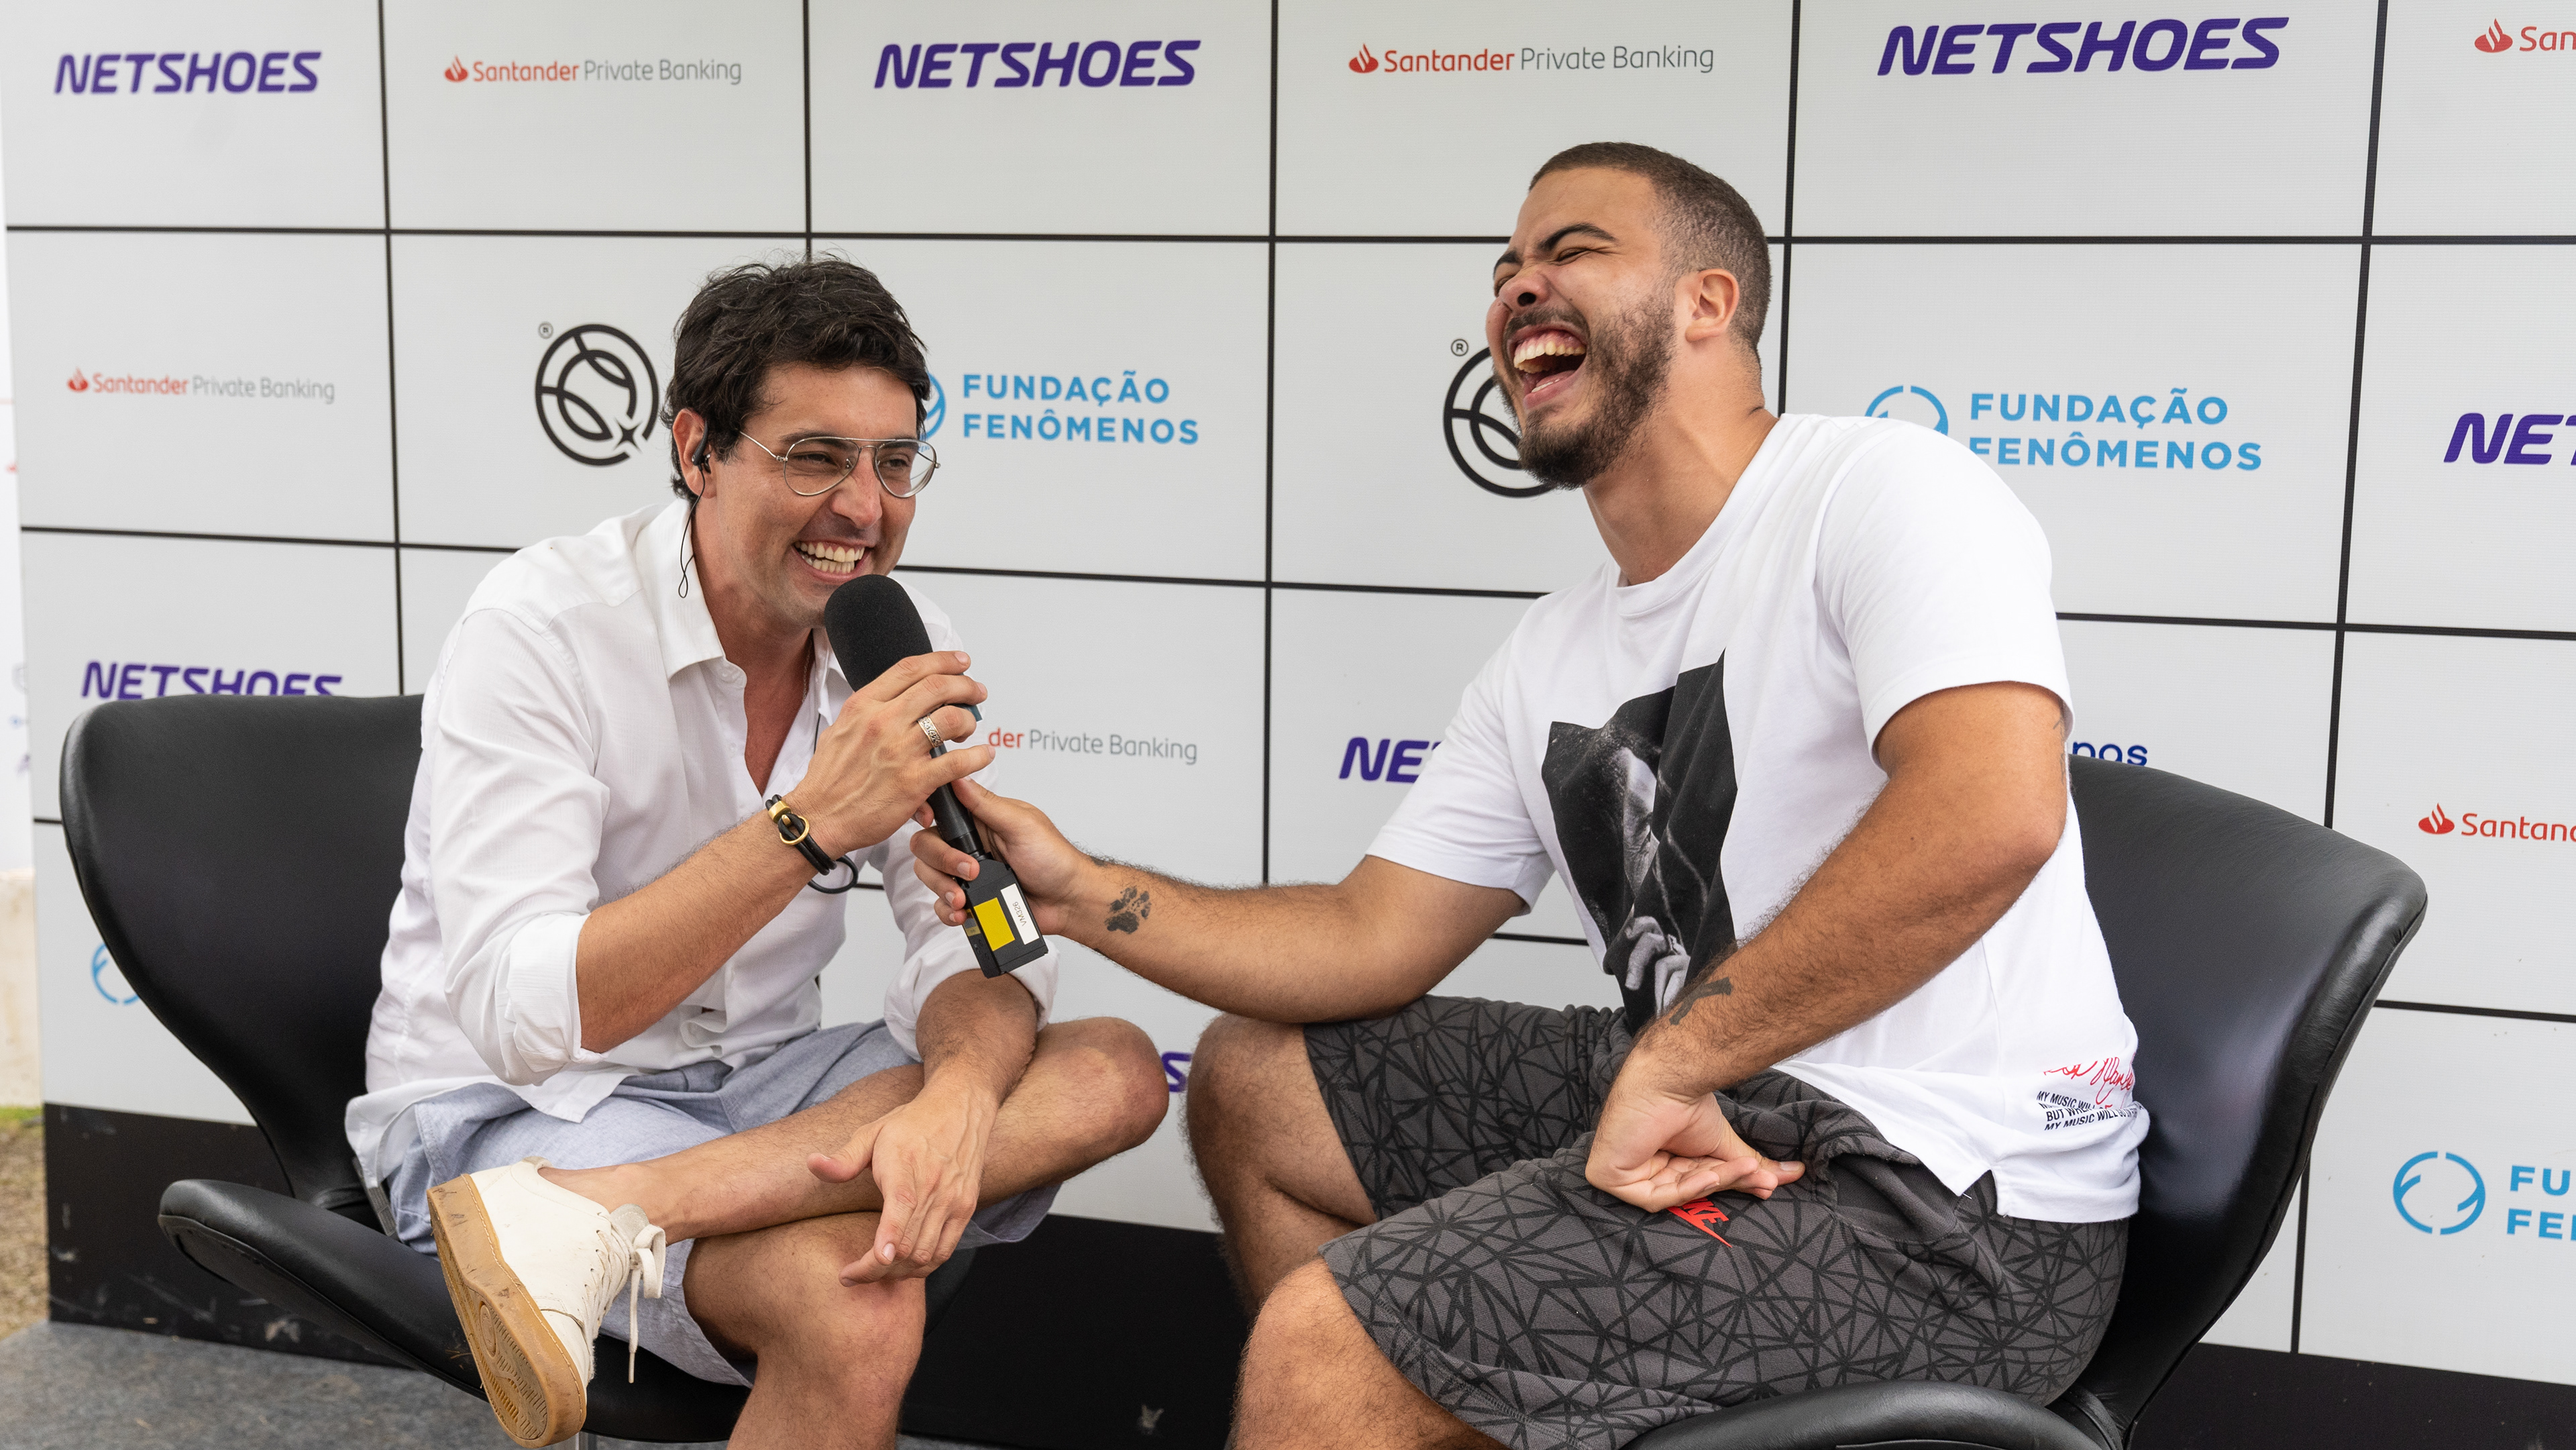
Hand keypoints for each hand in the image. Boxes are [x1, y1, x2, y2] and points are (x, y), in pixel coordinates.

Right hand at [800, 651, 992, 857]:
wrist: (818, 818)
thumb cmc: (828, 780)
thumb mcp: (839, 730)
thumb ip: (868, 712)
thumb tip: (892, 700)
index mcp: (864, 706)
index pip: (910, 669)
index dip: (942, 660)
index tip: (959, 662)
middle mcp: (883, 722)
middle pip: (937, 687)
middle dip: (965, 685)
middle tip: (977, 692)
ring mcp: (900, 751)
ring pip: (952, 718)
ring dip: (970, 719)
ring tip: (971, 727)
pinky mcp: (914, 782)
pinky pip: (958, 762)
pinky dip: (978, 756)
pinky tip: (983, 755)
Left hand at [807, 1080, 996, 1282]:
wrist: (961, 1109)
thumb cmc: (910, 1124)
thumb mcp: (872, 1132)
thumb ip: (843, 1158)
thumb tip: (811, 1164)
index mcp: (906, 1167)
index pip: (902, 1207)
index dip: (890, 1237)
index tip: (877, 1259)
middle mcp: (934, 1187)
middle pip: (909, 1244)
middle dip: (876, 1270)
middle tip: (849, 1276)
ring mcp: (953, 1201)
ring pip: (926, 1255)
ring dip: (898, 1272)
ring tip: (873, 1271)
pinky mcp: (966, 1209)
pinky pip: (944, 1252)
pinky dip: (922, 1267)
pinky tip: (902, 1265)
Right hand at [909, 777, 1092, 936]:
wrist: (1067, 901)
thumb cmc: (1054, 859)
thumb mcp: (1022, 825)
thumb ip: (987, 805)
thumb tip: (959, 778)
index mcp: (979, 820)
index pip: (939, 814)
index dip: (928, 820)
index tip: (932, 827)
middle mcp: (969, 845)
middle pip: (926, 848)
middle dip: (941, 862)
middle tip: (971, 872)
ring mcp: (966, 874)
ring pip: (930, 876)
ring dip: (942, 888)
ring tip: (963, 900)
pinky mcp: (970, 899)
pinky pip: (942, 906)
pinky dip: (947, 911)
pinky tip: (963, 914)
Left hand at [1585, 1064, 1803, 1212]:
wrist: (1669, 1077)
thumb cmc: (1687, 1103)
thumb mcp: (1725, 1144)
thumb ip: (1751, 1167)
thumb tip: (1794, 1173)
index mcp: (1660, 1159)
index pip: (1695, 1181)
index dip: (1729, 1181)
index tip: (1764, 1181)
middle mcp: (1639, 1166)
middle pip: (1687, 1189)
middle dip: (1724, 1180)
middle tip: (1757, 1173)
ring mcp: (1620, 1173)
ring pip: (1673, 1194)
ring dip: (1712, 1181)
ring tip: (1741, 1167)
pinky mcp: (1606, 1176)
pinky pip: (1652, 1198)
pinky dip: (1684, 1188)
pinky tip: (1709, 1173)